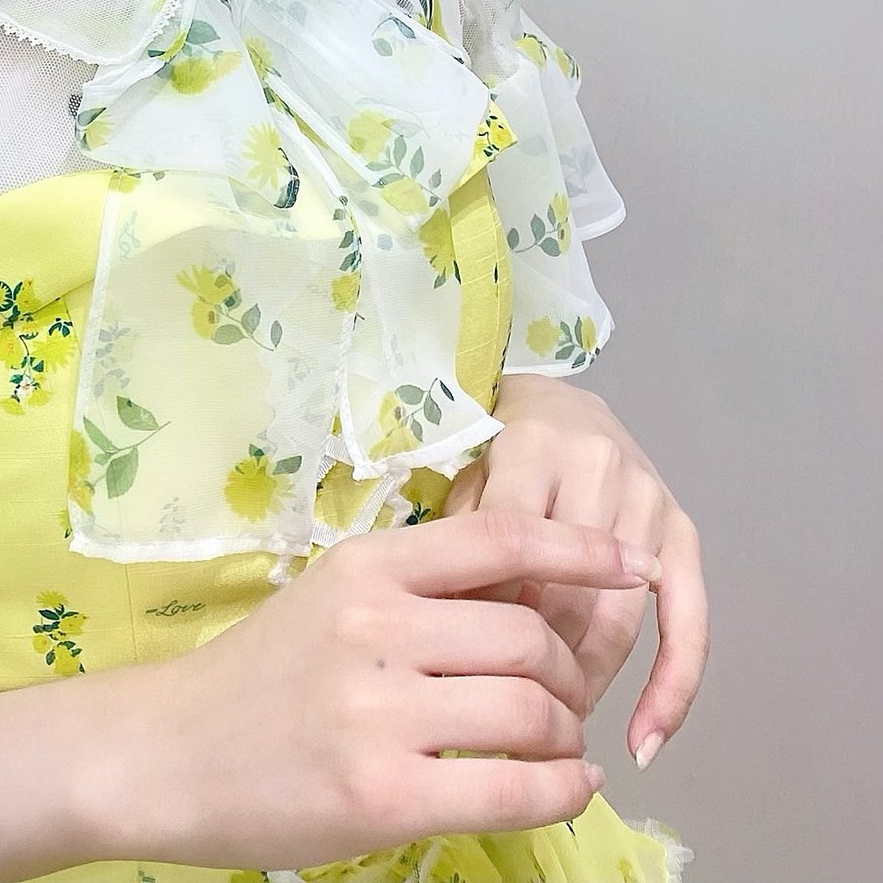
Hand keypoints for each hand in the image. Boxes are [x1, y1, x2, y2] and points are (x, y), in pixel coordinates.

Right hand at [83, 509, 657, 872]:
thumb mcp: (332, 597)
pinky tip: (565, 788)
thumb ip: (415, 591)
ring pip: (530, 709)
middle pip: (530, 634)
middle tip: (569, 697)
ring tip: (562, 747)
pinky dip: (559, 790)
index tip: (633, 563)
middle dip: (571, 670)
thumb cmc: (258, 674)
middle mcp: (378, 625)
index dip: (581, 550)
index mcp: (370, 566)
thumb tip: (528, 599)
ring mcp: (381, 711)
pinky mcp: (385, 791)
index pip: (501, 539)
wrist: (171, 751)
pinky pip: (512, 786)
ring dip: (567, 733)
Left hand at [442, 373, 707, 766]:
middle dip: (541, 670)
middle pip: (569, 594)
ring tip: (557, 732)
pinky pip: (689, 621)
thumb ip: (459, 547)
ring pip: (622, 617)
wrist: (555, 402)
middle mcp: (599, 467)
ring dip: (592, 684)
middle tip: (511, 723)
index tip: (467, 684)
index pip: (510, 553)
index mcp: (532, 448)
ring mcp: (650, 498)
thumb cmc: (493, 454)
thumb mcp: (461, 481)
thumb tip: (455, 644)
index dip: (489, 624)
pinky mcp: (683, 529)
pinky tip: (646, 743)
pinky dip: (672, 689)